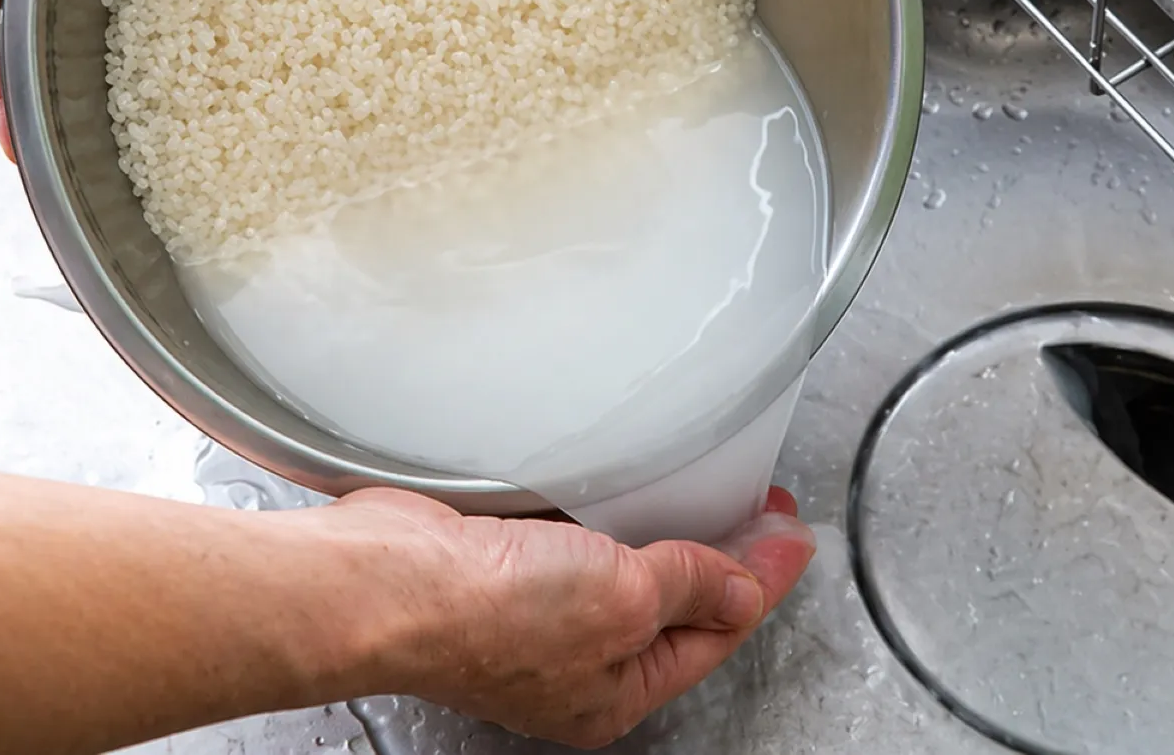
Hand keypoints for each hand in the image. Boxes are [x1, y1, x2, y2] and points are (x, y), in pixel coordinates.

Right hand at [326, 486, 816, 747]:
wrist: (383, 582)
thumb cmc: (486, 616)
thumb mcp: (625, 599)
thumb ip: (689, 587)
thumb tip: (741, 588)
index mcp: (613, 693)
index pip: (714, 632)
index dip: (760, 578)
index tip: (790, 532)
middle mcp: (574, 661)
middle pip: (671, 603)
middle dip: (719, 554)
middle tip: (759, 506)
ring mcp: (534, 614)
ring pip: (620, 566)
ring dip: (660, 527)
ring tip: (704, 486)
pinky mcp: (499, 564)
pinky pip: (572, 536)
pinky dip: (599, 509)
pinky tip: (617, 480)